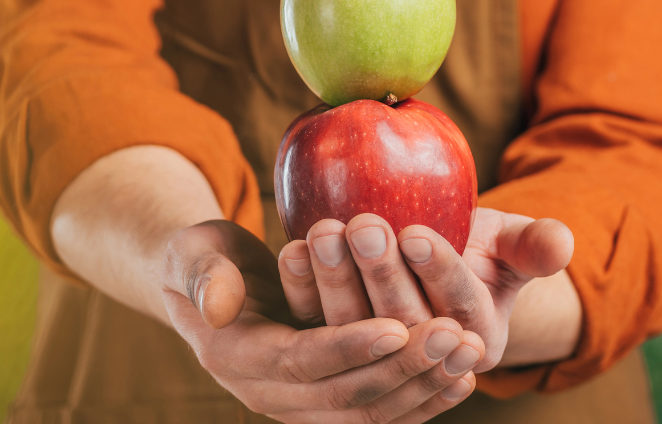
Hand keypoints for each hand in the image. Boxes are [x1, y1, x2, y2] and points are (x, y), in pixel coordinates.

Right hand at [162, 220, 484, 421]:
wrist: (205, 286)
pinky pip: (378, 413)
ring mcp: (298, 404)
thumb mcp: (192, 254)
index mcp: (237, 358)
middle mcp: (267, 394)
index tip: (399, 326)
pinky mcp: (324, 400)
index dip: (350, 347)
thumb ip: (203, 276)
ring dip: (423, 385)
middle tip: (455, 334)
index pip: (302, 360)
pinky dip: (421, 400)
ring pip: (369, 413)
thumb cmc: (201, 258)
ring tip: (469, 351)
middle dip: (403, 368)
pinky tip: (462, 378)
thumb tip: (218, 304)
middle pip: (344, 396)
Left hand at [278, 209, 573, 370]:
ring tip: (326, 230)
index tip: (416, 232)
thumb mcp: (512, 244)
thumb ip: (536, 244)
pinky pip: (312, 322)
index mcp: (476, 340)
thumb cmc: (480, 251)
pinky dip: (302, 288)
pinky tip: (293, 248)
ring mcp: (375, 357)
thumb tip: (562, 243)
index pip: (458, 306)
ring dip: (336, 280)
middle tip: (363, 225)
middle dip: (381, 273)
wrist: (432, 270)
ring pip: (352, 326)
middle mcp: (424, 359)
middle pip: (401, 320)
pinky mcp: (332, 344)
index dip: (438, 270)